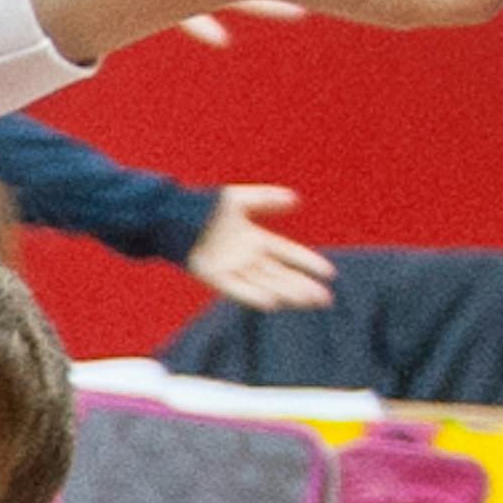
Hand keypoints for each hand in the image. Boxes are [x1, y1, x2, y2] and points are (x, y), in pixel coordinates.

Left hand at [184, 182, 336, 309]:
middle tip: (325, 298)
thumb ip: (265, 199)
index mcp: (255, 240)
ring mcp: (232, 269)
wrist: (172, 216)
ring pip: (265, 284)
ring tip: (307, 300)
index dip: (307, 262)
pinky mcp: (214, 276)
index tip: (329, 273)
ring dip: (286, 293)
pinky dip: (253, 295)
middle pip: (281, 275)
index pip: (288, 254)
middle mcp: (247, 258)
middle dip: (303, 286)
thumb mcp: (239, 200)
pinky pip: (237, 289)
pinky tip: (271, 302)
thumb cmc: (204, 207)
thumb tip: (295, 199)